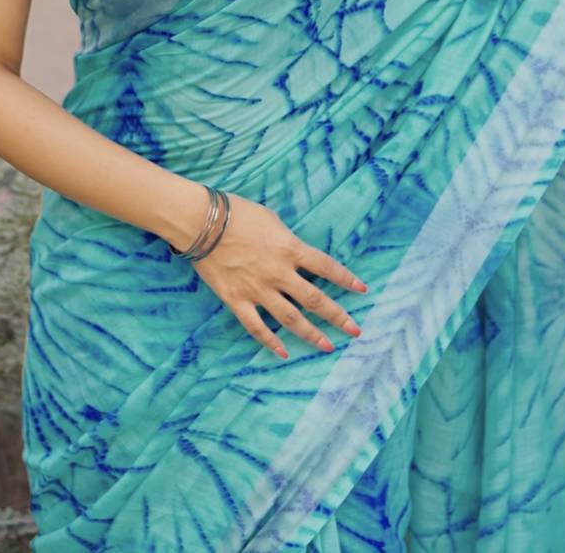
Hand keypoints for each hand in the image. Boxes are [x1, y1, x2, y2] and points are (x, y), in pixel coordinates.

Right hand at [191, 191, 366, 358]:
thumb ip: (286, 239)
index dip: (346, 279)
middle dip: (338, 317)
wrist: (202, 222)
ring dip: (311, 334)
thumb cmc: (236, 212)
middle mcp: (279, 273)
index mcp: (290, 249)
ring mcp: (258, 290)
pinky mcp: (236, 300)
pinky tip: (283, 352)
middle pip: (315, 300)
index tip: (362, 290)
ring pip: (291, 319)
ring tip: (327, 346)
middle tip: (355, 330)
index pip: (326, 267)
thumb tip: (294, 252)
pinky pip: (256, 326)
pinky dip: (270, 341)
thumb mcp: (271, 219)